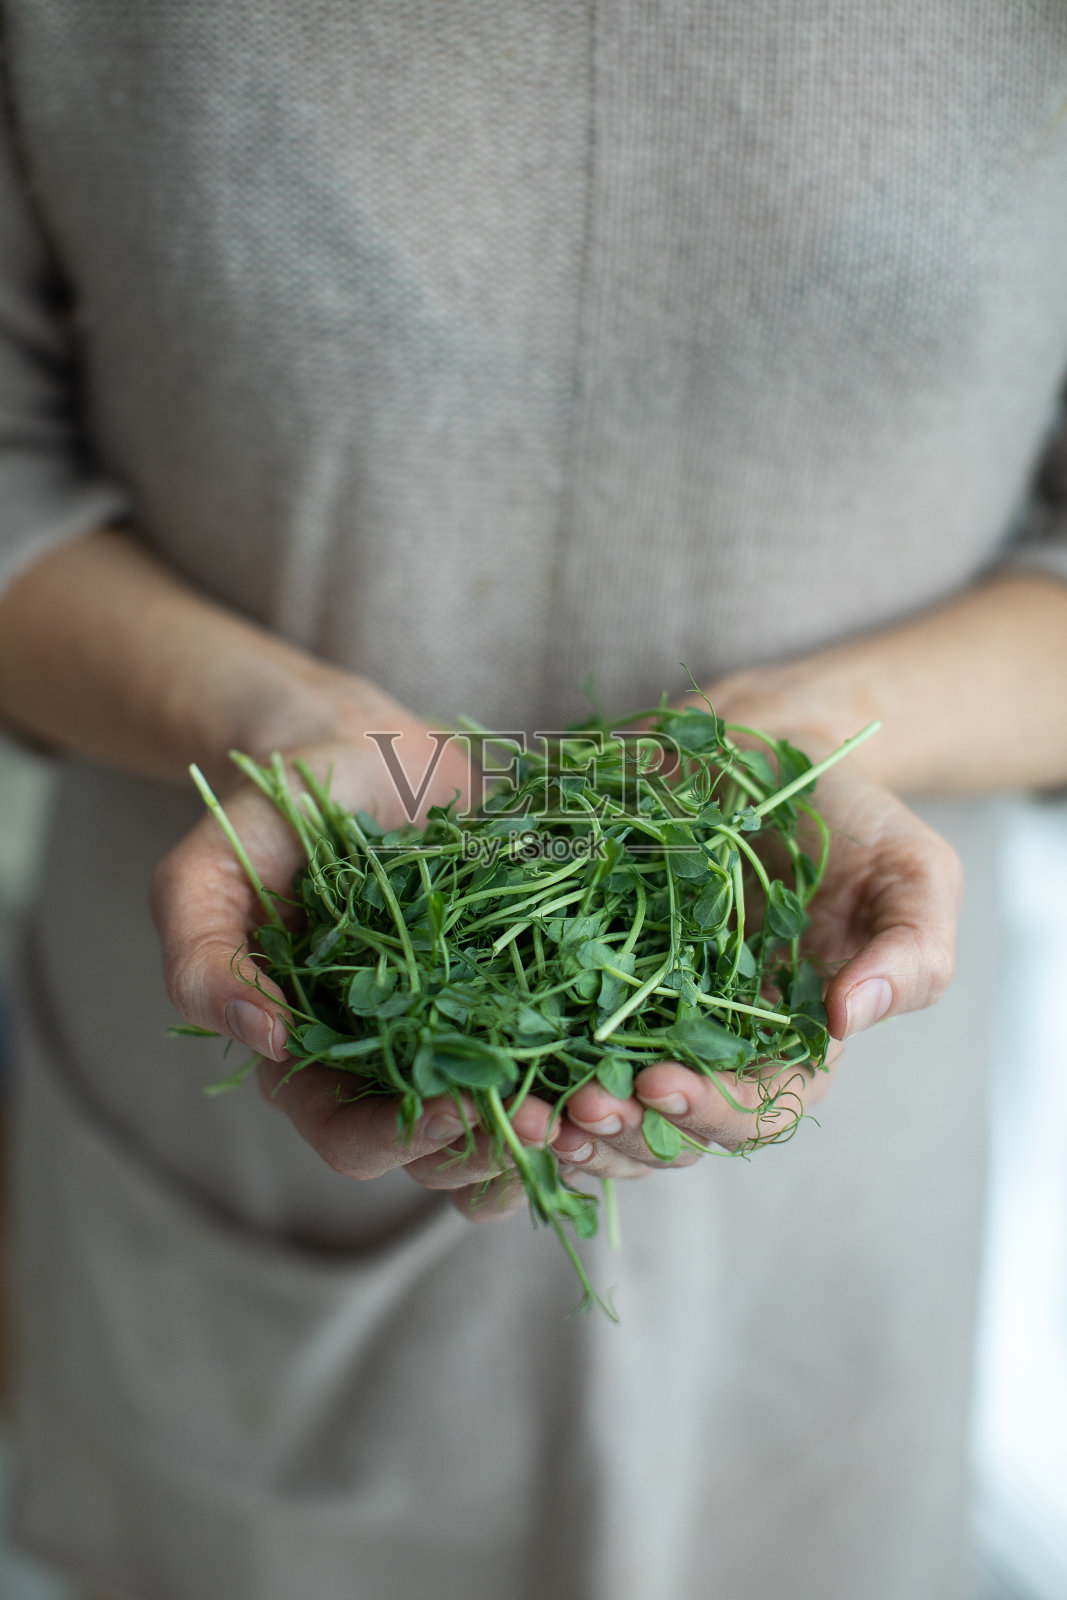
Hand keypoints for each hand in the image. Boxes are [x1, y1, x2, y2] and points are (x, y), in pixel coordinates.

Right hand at [150, 688, 555, 1221]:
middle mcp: (393, 1061)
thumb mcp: (204, 874)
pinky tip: (631, 1055)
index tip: (458, 1107)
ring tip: (595, 1104)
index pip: (354, 1141)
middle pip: (446, 1153)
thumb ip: (203, 956)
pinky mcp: (527, 985)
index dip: (403, 1141)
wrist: (357, 746)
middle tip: (547, 1122)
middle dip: (495, 1149)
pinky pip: (566, 1049)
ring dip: (557, 1129)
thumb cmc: (272, 813)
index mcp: (314, 1058)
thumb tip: (261, 1037)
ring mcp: (465, 1027)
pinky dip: (596, 1065)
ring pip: (513, 1119)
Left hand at [548, 751, 961, 1176]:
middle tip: (575, 1109)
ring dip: (565, 1126)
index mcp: (795, 1046)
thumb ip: (910, 953)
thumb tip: (850, 1017)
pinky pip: (556, 1039)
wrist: (776, 751)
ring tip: (523, 1115)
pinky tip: (494, 1063)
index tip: (658, 1085)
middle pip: (669, 1133)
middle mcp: (718, 1047)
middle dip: (621, 1136)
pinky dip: (525, 1064)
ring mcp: (651, 1016)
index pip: (756, 1114)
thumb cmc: (855, 818)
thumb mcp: (915, 876)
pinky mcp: (595, 973)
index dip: (707, 1116)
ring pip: (606, 1108)